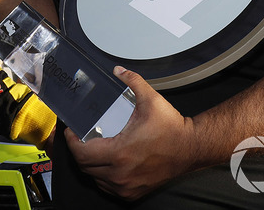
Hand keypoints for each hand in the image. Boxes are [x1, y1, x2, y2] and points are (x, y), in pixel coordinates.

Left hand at [64, 66, 196, 199]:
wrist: (191, 148)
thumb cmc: (172, 128)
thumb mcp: (151, 100)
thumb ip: (132, 81)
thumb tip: (118, 71)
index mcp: (120, 153)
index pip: (82, 153)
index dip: (72, 141)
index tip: (71, 131)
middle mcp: (120, 174)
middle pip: (85, 167)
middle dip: (78, 151)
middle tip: (79, 137)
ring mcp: (126, 186)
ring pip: (95, 179)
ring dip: (90, 165)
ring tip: (92, 148)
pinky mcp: (133, 193)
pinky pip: (107, 187)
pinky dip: (102, 176)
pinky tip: (106, 163)